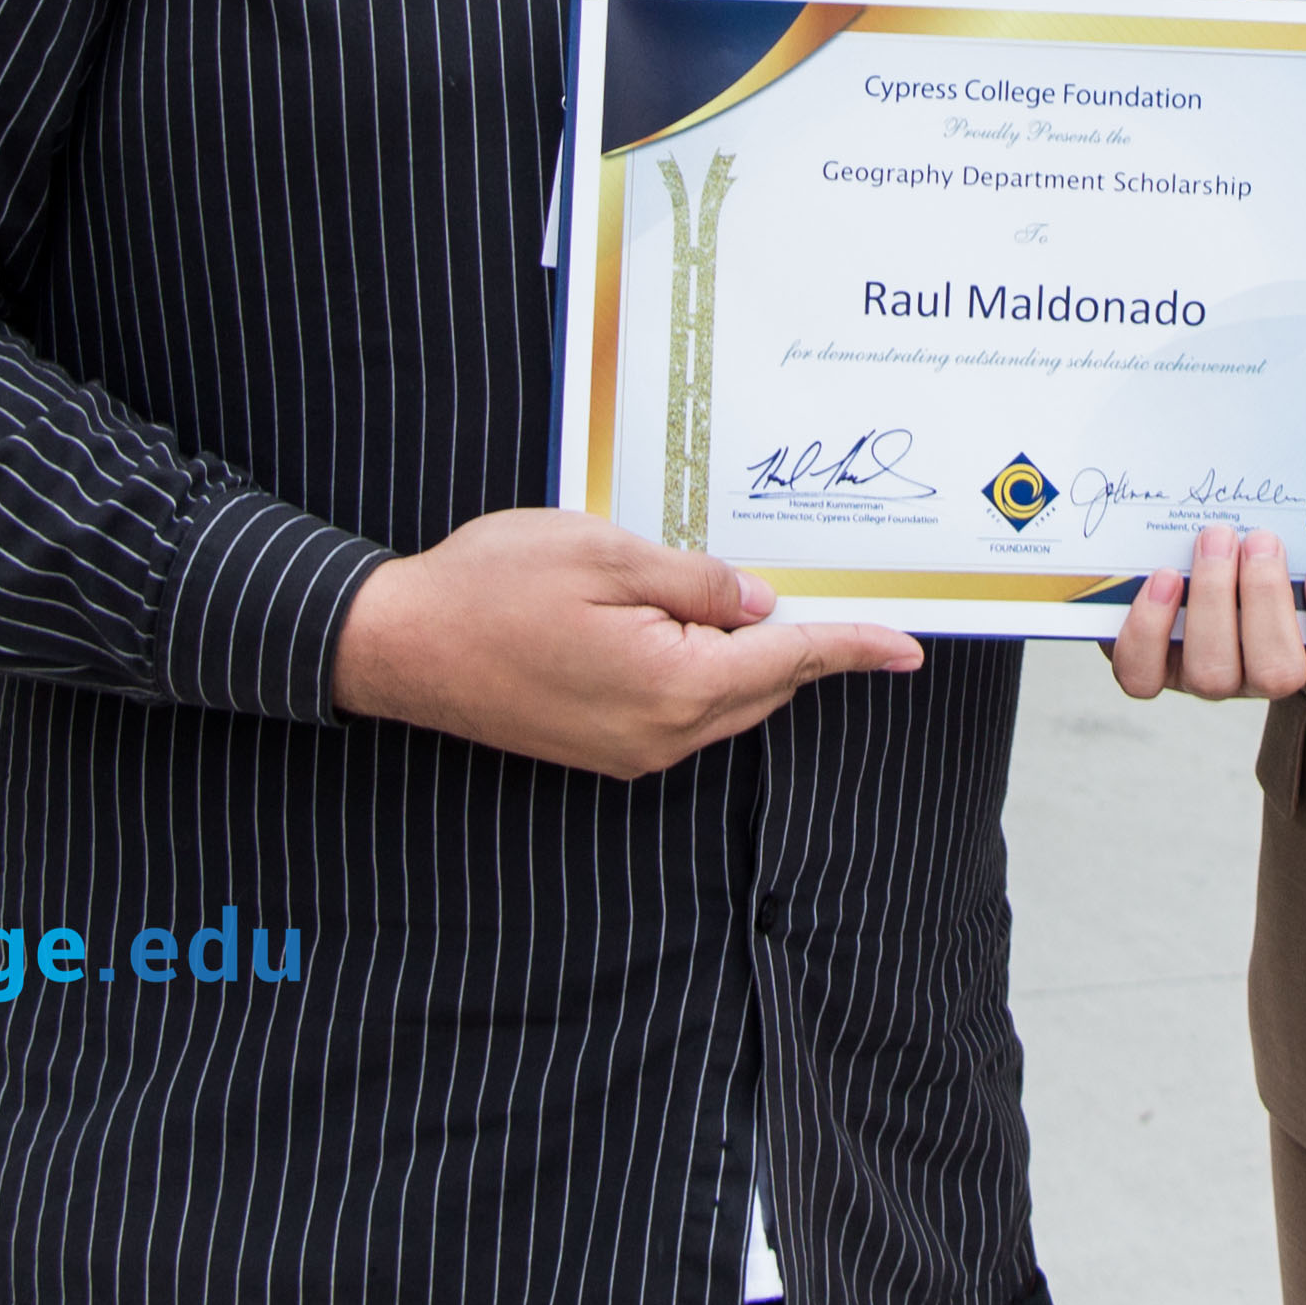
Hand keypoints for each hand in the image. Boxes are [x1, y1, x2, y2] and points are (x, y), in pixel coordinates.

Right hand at [327, 507, 919, 777]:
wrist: (397, 647)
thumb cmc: (491, 588)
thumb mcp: (606, 554)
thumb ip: (697, 580)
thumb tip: (761, 604)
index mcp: (672, 685)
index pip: (789, 664)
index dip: (853, 648)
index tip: (908, 648)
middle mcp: (659, 736)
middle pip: (761, 689)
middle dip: (800, 645)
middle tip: (836, 593)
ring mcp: (627, 750)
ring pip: (722, 701)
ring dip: (745, 656)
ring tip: (752, 596)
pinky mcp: (600, 747)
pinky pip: (681, 709)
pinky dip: (702, 669)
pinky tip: (690, 622)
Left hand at [1105, 526, 1305, 707]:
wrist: (1196, 566)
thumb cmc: (1261, 549)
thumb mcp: (1298, 539)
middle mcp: (1264, 675)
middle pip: (1277, 674)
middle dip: (1265, 598)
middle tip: (1261, 538)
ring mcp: (1210, 678)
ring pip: (1212, 673)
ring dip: (1212, 600)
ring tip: (1214, 538)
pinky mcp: (1157, 671)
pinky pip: (1144, 674)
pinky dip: (1149, 627)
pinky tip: (1162, 577)